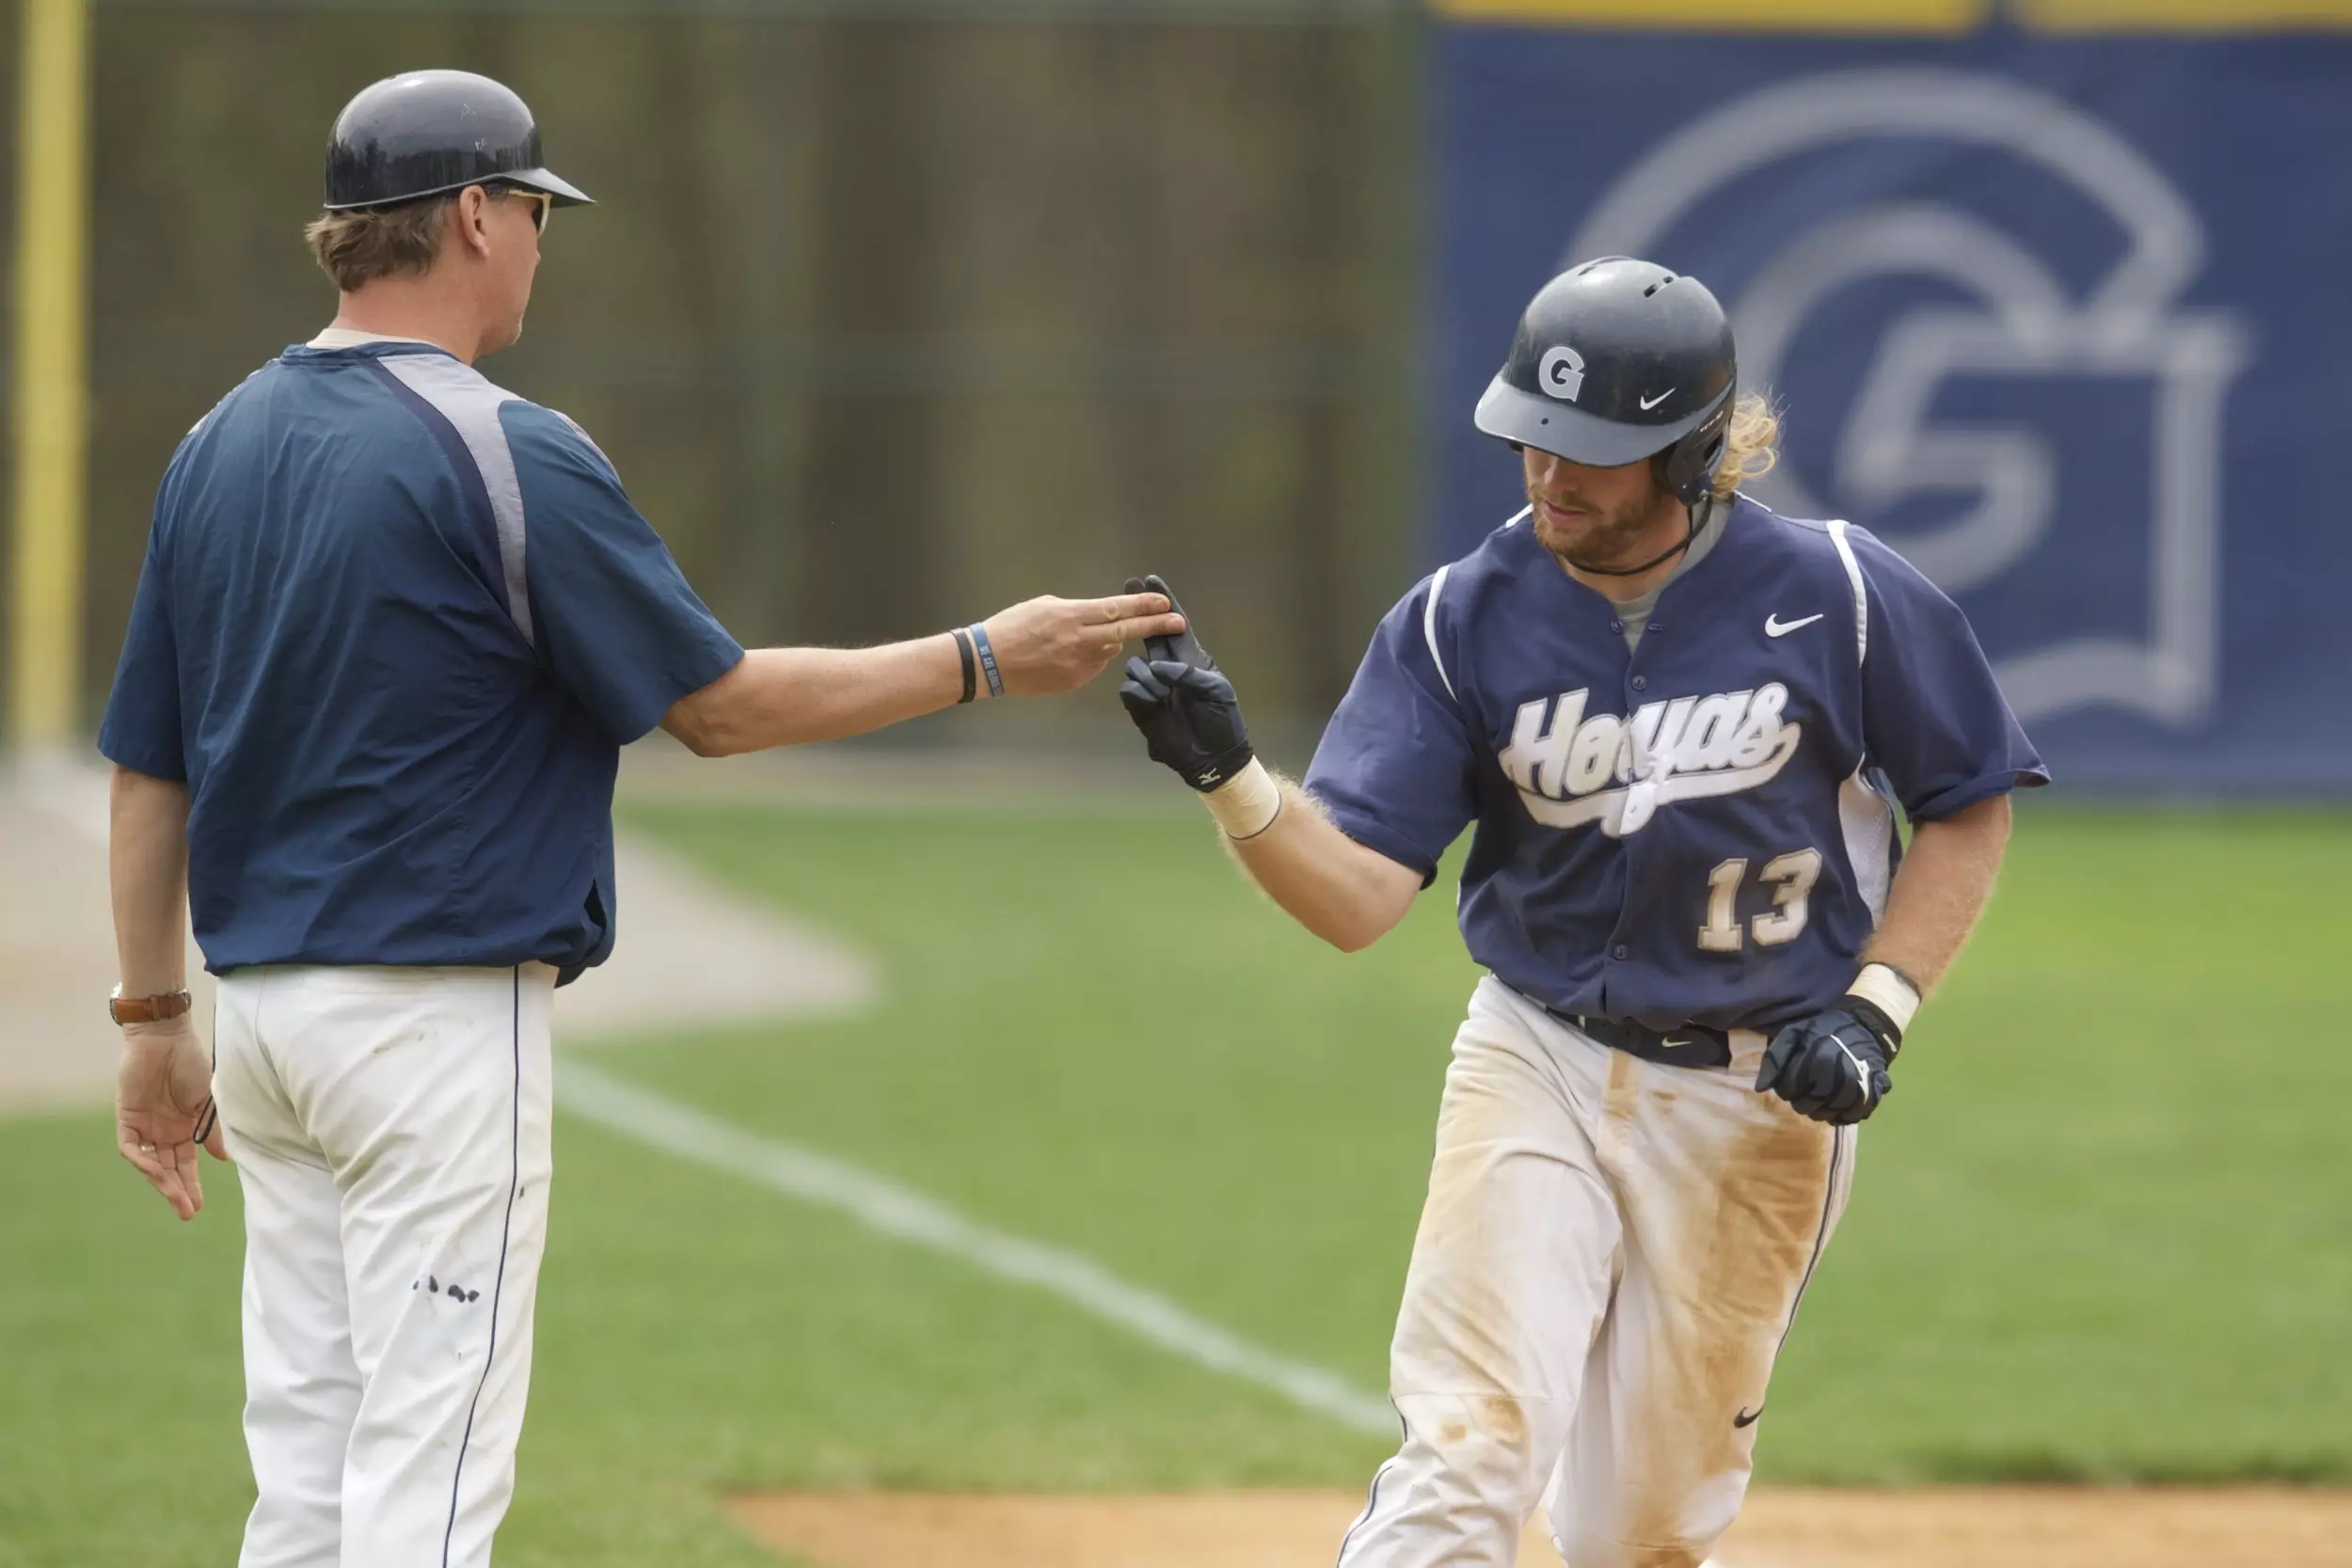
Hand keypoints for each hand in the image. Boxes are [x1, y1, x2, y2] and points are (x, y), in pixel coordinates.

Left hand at [116, 1015, 227, 1220]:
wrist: (167, 1037)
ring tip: (176, 1199)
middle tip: (188, 1213)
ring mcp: (144, 1126)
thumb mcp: (208, 1101)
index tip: (199, 1207)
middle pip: (168, 1169)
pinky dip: (143, 1160)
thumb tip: (224, 1158)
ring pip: (151, 1163)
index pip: (186, 1164)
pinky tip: (157, 1172)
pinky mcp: (127, 1118)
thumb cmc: (192, 1062)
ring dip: (162, 1182)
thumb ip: (212, 1130)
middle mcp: (163, 1131)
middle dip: (177, 1191)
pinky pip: (132, 1147)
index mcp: (183, 1127)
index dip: (192, 1185)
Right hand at [978, 590, 1185, 697]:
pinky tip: (1068, 654)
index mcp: (1070, 616)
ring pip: (1109, 651)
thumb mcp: (1045, 606)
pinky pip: (1093, 666)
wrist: (988, 662)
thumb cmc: (1012, 626)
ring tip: (1082, 637)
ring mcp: (1077, 665)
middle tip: (1177, 622)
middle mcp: (1079, 641)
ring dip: (1109, 641)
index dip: (1143, 606)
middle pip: (1125, 632)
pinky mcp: (1073, 682)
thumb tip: (1102, 619)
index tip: (1164, 603)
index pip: (1116, 609)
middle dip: (1154, 626)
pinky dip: (1091, 658)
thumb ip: (1078, 612)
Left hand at [1755, 1006, 1895, 1124]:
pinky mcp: (1871, 1096)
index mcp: (1817, 1061)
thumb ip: (1774, 1059)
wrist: (1865, 1027)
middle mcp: (1838, 1076)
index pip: (1789, 1091)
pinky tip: (1835, 1107)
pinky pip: (1849, 1117)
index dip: (1785, 1089)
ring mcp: (1857, 1088)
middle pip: (1807, 1107)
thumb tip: (1761, 1089)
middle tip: (1805, 1092)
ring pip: (1827, 1115)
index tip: (1791, 1082)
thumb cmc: (1823, 1030)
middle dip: (1800, 1102)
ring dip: (1818, 1111)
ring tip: (1819, 1099)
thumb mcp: (1793, 1033)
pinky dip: (1839, 1117)